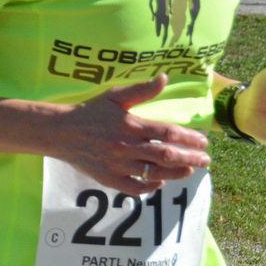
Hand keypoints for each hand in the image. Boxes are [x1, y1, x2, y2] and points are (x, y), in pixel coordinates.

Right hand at [53, 76, 211, 195]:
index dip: (189, 137)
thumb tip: (165, 77)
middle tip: (206, 160)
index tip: (203, 141)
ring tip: (190, 171)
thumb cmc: (90, 112)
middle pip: (167, 155)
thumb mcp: (115, 95)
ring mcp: (118, 165)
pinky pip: (136, 187)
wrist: (60, 131)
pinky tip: (160, 181)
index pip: (168, 132)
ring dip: (177, 173)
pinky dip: (151, 186)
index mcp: (131, 125)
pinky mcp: (109, 178)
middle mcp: (126, 146)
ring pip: (155, 173)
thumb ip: (142, 90)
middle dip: (191, 158)